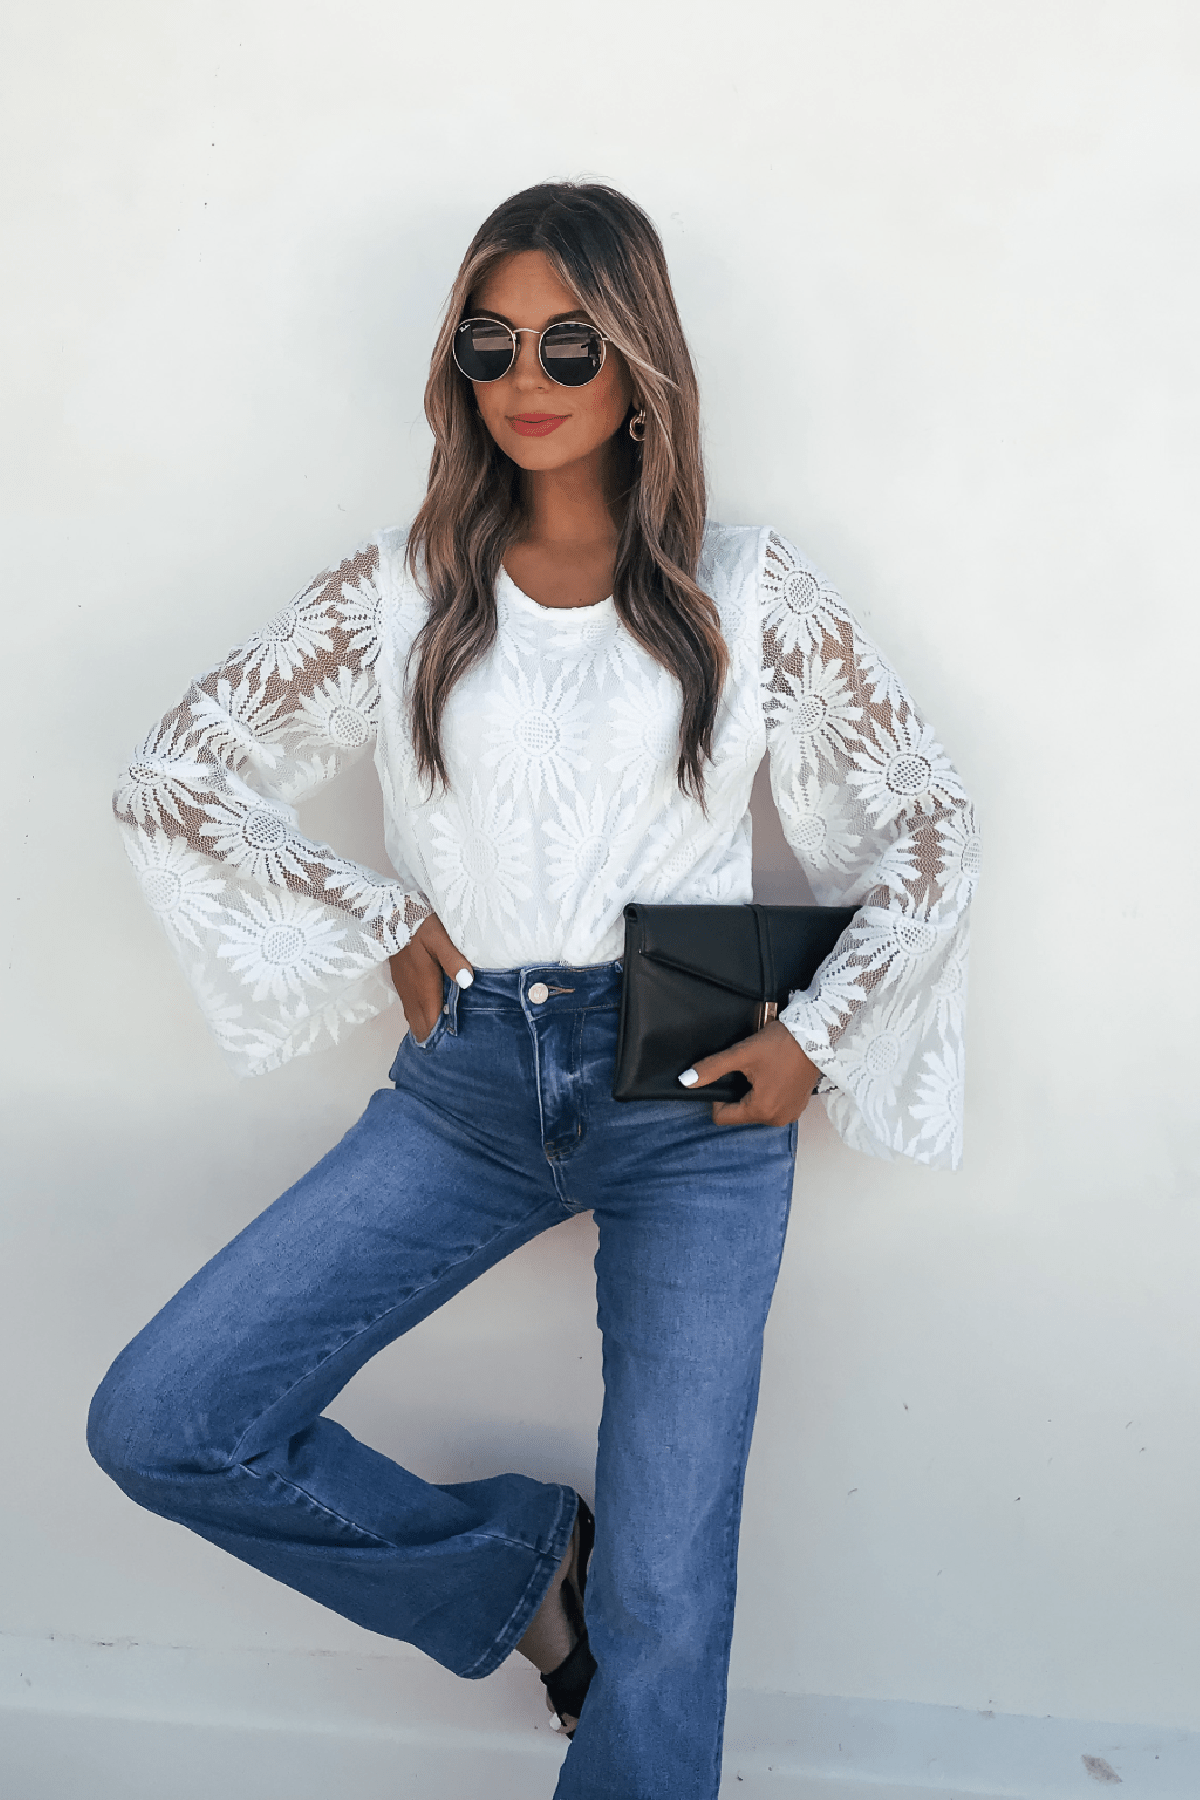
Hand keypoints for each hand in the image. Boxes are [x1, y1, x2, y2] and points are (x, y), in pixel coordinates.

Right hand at [388, 914, 472, 1043]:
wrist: (388, 912)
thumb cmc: (418, 923)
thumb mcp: (439, 937)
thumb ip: (452, 960)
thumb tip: (468, 982)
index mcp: (423, 985)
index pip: (432, 1019)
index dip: (440, 1037)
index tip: (451, 1053)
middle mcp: (412, 991)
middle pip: (421, 1023)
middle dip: (432, 1039)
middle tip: (447, 1056)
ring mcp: (405, 987)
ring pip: (414, 1017)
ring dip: (424, 1030)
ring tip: (437, 1044)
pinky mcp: (401, 981)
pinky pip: (409, 1007)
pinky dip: (418, 1018)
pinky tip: (425, 1020)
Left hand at [681, 1020, 820, 1126]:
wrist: (816, 1035)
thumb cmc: (780, 1044)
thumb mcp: (741, 1054)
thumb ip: (712, 1068)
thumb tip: (685, 1081)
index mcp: (761, 1111)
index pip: (722, 1117)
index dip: (717, 1097)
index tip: (730, 1074)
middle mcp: (776, 1119)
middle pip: (740, 1114)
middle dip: (738, 1093)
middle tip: (748, 1069)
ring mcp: (790, 1115)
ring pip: (756, 1110)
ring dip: (753, 1093)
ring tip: (762, 1070)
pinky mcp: (799, 1107)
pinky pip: (772, 1106)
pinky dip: (768, 1094)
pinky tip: (774, 1074)